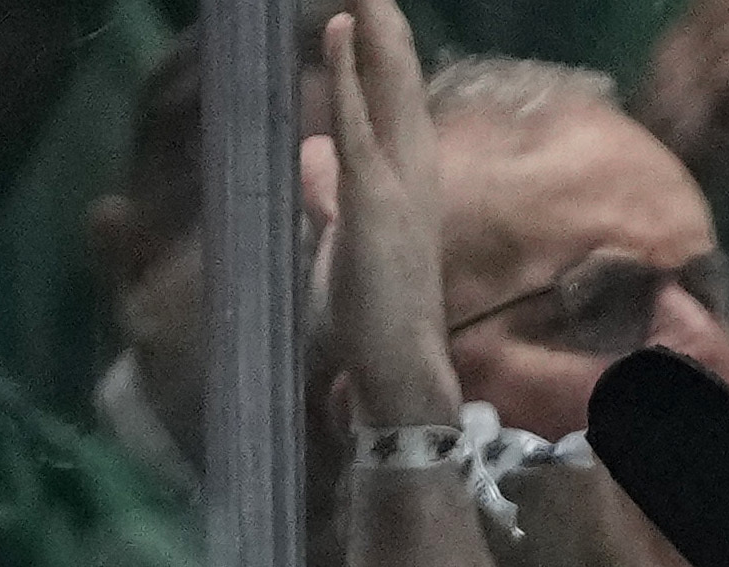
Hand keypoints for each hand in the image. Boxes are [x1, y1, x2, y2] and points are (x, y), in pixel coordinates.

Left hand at [308, 1, 461, 435]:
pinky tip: (343, 33)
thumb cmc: (371, 319)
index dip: (384, 66)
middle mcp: (413, 180)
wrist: (397, 369)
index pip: (395, 114)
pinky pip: (359, 126)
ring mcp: (398, 189)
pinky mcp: (373, 201)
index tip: (370, 20)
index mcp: (406, 190)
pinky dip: (351, 76)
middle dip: (390, 40)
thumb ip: (330, 193)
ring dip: (377, 41)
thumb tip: (314, 151)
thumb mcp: (342, 241)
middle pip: (402, 94)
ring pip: (388, 98)